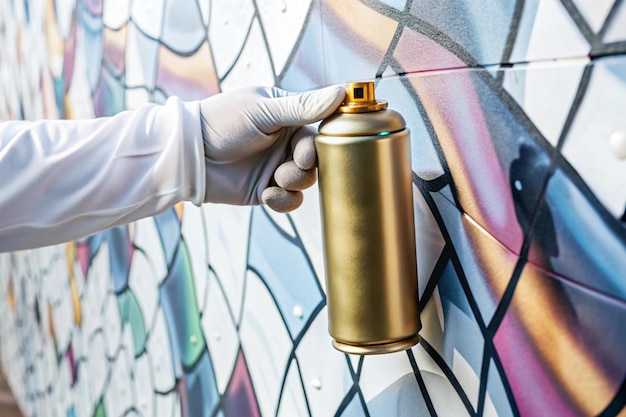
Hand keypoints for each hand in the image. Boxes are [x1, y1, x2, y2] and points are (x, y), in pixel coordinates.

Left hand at [200, 85, 344, 211]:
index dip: (318, 147)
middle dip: (305, 168)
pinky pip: (289, 201)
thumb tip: (341, 92)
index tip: (307, 153)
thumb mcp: (264, 111)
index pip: (318, 132)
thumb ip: (303, 106)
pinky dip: (283, 201)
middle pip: (316, 161)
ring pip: (305, 182)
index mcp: (287, 117)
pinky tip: (267, 195)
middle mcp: (284, 142)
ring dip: (294, 183)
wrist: (189, 155)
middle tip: (290, 167)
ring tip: (275, 179)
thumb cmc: (223, 122)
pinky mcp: (265, 190)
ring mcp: (275, 167)